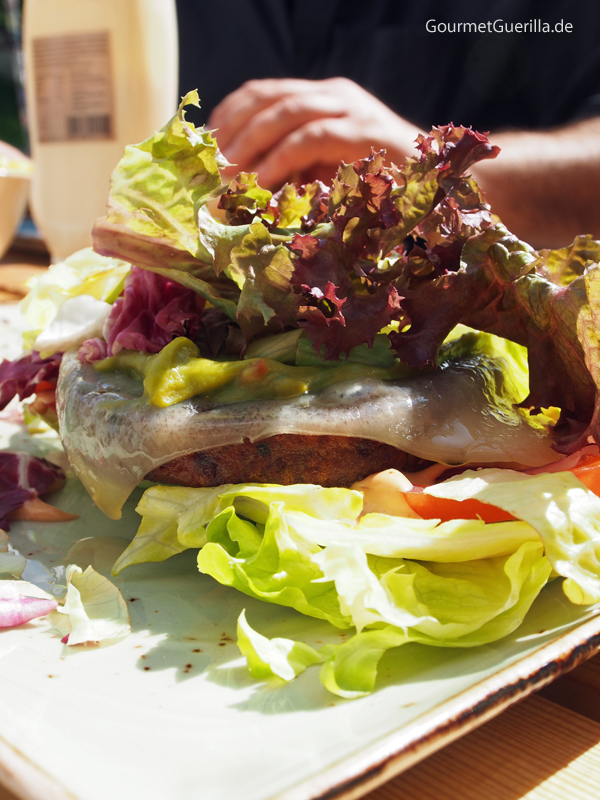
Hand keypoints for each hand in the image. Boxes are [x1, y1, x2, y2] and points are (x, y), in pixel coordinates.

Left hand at [208, 77, 423, 188]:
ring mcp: (351, 109)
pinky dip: (281, 159)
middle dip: (232, 131)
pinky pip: (313, 138)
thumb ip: (292, 170)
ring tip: (227, 174)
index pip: (262, 92)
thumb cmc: (378, 183)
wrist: (436, 180)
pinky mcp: (365, 132)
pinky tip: (261, 182)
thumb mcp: (327, 170)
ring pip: (286, 112)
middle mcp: (333, 94)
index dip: (228, 115)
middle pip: (267, 97)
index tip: (205, 145)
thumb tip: (242, 187)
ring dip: (250, 143)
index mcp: (321, 97)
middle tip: (208, 165)